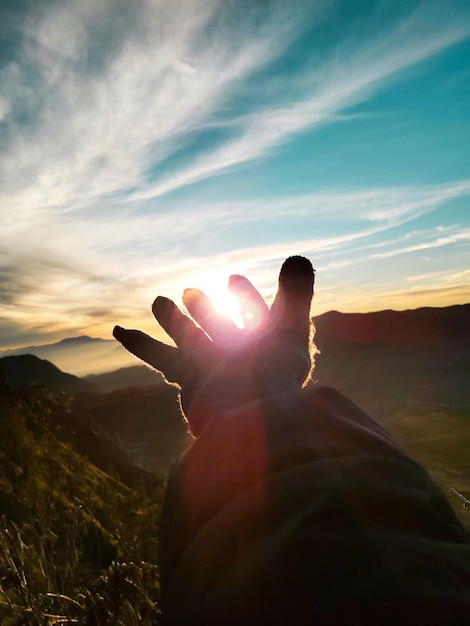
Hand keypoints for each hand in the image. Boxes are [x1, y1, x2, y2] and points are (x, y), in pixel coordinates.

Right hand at [113, 256, 314, 435]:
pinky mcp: (189, 378)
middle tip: (190, 292)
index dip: (246, 298)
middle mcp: (239, 355)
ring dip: (174, 321)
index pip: (257, 316)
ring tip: (159, 301)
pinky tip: (119, 330)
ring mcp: (212, 367)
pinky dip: (140, 344)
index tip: (232, 280)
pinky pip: (160, 358)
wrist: (249, 424)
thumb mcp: (290, 331)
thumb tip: (299, 258)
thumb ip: (296, 294)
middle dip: (204, 310)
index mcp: (267, 344)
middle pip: (219, 328)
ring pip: (189, 338)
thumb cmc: (276, 382)